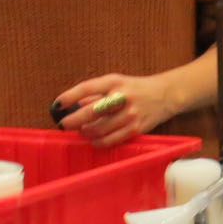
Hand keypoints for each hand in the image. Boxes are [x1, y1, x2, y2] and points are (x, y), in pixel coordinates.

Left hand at [54, 73, 177, 147]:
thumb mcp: (116, 83)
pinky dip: (99, 142)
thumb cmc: (135, 89)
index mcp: (114, 82)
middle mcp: (122, 97)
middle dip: (73, 120)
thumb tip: (75, 104)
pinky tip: (93, 140)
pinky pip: (112, 139)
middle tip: (63, 125)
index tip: (57, 105)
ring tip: (81, 131)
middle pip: (91, 111)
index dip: (69, 97)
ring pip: (99, 129)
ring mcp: (130, 114)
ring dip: (86, 132)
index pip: (86, 88)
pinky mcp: (136, 128)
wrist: (165, 95)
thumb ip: (96, 93)